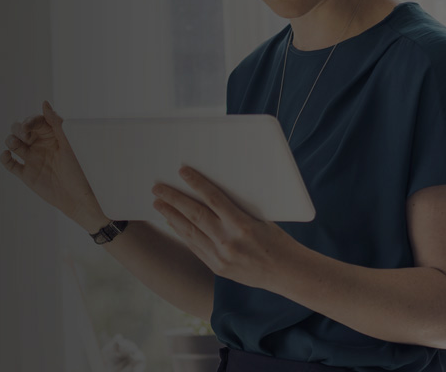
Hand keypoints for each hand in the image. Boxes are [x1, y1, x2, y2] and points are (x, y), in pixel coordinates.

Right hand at [0, 101, 104, 226]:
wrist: (80, 198)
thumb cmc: (80, 169)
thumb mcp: (70, 142)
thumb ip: (56, 123)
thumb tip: (44, 102)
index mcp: (52, 135)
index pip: (35, 121)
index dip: (29, 120)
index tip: (27, 126)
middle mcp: (40, 144)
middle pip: (20, 129)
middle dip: (18, 129)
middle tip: (24, 136)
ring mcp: (32, 159)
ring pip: (13, 143)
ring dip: (10, 140)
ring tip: (15, 145)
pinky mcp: (26, 174)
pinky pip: (10, 163)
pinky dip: (4, 158)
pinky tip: (7, 155)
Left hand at [152, 165, 302, 289]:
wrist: (288, 273)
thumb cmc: (278, 241)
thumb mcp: (261, 219)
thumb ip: (237, 209)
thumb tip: (213, 194)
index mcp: (242, 225)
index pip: (213, 198)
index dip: (196, 183)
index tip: (182, 171)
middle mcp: (228, 241)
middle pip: (195, 215)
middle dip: (173, 200)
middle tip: (157, 188)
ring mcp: (221, 257)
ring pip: (190, 232)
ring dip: (172, 217)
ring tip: (158, 204)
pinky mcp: (218, 268)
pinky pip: (196, 247)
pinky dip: (183, 234)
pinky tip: (174, 224)